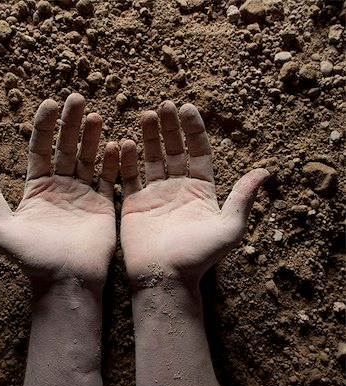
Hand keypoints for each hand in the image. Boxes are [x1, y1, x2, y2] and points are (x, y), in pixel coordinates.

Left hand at [0, 93, 117, 288]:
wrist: (66, 281)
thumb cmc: (34, 258)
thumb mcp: (3, 230)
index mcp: (37, 188)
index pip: (40, 148)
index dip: (45, 125)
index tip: (51, 102)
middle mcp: (60, 187)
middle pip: (66, 148)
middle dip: (71, 123)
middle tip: (77, 98)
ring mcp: (83, 195)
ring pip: (89, 159)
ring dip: (93, 138)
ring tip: (97, 116)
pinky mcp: (104, 205)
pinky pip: (109, 179)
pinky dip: (113, 163)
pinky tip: (117, 145)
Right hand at [120, 101, 268, 287]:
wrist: (165, 277)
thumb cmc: (198, 256)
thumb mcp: (229, 227)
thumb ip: (243, 197)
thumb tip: (265, 170)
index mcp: (201, 190)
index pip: (198, 152)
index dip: (193, 129)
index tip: (187, 107)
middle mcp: (178, 189)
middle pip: (174, 150)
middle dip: (170, 127)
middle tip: (164, 105)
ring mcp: (155, 195)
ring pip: (151, 159)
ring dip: (149, 137)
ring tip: (146, 115)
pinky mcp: (134, 204)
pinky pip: (129, 176)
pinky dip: (126, 160)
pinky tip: (124, 142)